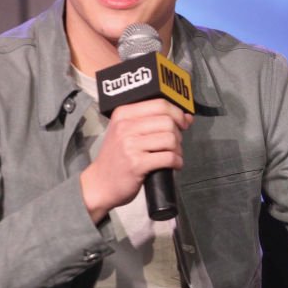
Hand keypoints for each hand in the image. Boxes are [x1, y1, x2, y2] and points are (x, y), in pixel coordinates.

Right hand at [80, 99, 193, 221]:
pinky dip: (177, 162)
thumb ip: (154, 121)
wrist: (100, 183)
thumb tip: (186, 117)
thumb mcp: (128, 132)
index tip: (183, 122)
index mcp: (123, 114)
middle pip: (168, 121)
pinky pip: (168, 158)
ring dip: (177, 149)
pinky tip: (173, 165)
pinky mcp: (137, 164)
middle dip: (178, 134)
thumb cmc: (117, 157)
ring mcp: (130, 145)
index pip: (160, 104)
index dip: (177, 113)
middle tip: (174, 144)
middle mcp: (125, 127)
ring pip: (170, 139)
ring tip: (172, 155)